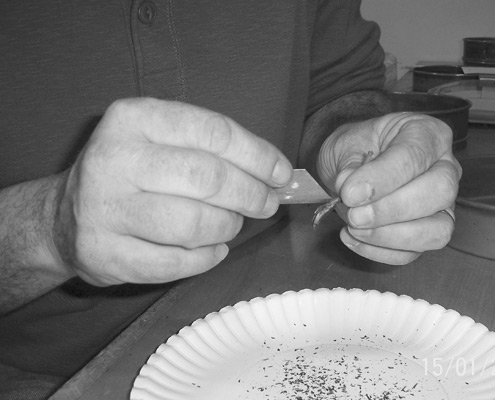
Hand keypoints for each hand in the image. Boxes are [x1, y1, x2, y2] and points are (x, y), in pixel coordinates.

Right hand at [52, 98, 291, 284]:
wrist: (66, 216)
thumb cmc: (132, 174)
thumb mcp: (162, 141)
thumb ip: (212, 149)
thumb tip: (276, 173)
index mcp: (134, 119)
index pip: (213, 132)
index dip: (258, 156)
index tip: (281, 174)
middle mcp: (114, 159)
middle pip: (208, 178)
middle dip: (251, 194)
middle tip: (266, 204)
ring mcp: (104, 209)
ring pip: (194, 223)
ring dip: (227, 227)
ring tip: (232, 224)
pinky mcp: (103, 253)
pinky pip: (176, 262)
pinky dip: (207, 259)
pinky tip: (213, 249)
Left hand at [316, 112, 460, 264]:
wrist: (351, 166)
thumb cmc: (355, 148)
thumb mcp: (346, 144)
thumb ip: (351, 165)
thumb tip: (355, 192)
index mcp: (426, 134)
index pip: (415, 156)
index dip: (383, 178)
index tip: (349, 192)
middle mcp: (445, 168)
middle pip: (439, 193)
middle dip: (393, 210)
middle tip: (354, 215)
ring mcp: (442, 205)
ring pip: (437, 230)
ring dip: (391, 236)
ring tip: (353, 228)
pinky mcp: (428, 233)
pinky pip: (414, 252)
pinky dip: (381, 251)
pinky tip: (353, 238)